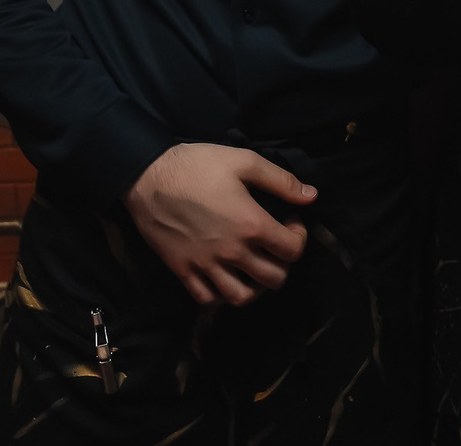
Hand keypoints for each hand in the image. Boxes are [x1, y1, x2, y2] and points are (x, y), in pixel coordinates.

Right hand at [125, 142, 316, 306]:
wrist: (148, 175)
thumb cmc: (198, 165)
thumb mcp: (244, 161)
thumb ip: (282, 181)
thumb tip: (312, 196)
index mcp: (251, 225)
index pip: (292, 251)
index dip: (298, 237)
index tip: (289, 222)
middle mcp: (232, 252)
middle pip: (274, 279)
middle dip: (281, 263)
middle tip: (272, 245)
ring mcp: (206, 265)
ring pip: (242, 296)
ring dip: (254, 285)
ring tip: (251, 266)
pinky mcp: (183, 270)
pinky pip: (207, 298)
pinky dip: (219, 294)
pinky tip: (223, 275)